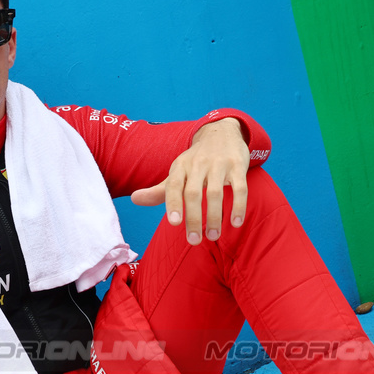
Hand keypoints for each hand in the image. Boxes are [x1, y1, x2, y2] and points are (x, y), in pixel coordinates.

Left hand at [131, 117, 248, 244]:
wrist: (221, 132)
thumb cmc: (196, 160)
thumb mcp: (177, 172)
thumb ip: (159, 190)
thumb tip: (133, 199)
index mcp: (181, 167)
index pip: (173, 185)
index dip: (172, 203)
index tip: (174, 223)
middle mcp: (198, 164)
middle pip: (193, 193)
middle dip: (193, 218)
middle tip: (194, 241)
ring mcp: (219, 164)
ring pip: (215, 193)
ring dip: (214, 217)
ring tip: (213, 236)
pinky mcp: (238, 166)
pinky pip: (240, 188)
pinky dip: (238, 206)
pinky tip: (236, 223)